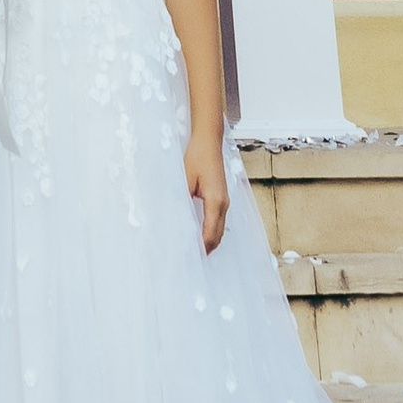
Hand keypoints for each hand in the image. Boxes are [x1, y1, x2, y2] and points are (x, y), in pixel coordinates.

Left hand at [184, 125, 229, 254]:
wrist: (209, 141)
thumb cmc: (197, 156)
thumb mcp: (185, 179)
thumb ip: (183, 200)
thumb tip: (177, 220)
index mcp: (215, 201)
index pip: (209, 233)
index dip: (201, 248)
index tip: (191, 258)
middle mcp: (223, 204)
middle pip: (217, 235)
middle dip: (206, 249)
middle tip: (192, 261)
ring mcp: (225, 201)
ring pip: (219, 229)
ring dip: (210, 242)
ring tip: (195, 252)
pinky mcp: (222, 197)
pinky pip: (219, 221)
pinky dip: (211, 232)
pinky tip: (201, 234)